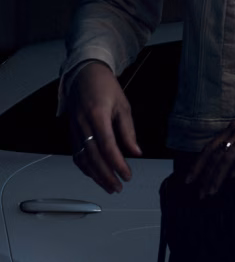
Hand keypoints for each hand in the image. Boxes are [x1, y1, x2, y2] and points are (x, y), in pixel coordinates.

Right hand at [67, 62, 140, 193]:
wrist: (84, 74)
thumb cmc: (105, 87)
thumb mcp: (124, 106)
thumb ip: (129, 131)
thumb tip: (136, 152)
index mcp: (97, 116)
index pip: (107, 147)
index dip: (117, 164)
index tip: (127, 175)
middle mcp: (82, 124)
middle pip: (93, 157)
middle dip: (105, 176)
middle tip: (117, 187)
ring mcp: (74, 128)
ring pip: (82, 157)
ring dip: (95, 175)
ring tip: (108, 186)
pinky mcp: (71, 130)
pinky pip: (75, 152)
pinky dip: (84, 166)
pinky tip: (93, 174)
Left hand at [186, 98, 234, 197]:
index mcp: (234, 127)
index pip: (210, 147)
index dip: (198, 164)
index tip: (190, 180)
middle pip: (215, 154)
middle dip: (204, 175)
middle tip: (199, 193)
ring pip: (227, 156)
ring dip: (217, 176)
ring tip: (212, 191)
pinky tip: (233, 177)